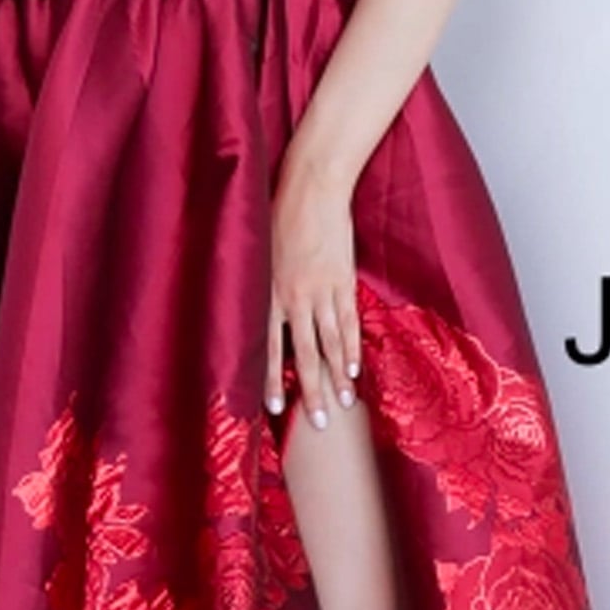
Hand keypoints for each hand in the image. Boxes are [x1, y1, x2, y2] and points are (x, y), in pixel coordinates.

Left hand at [264, 155, 360, 425]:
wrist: (312, 186)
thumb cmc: (280, 215)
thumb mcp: (259, 253)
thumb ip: (260, 286)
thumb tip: (253, 314)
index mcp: (269, 293)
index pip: (270, 347)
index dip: (273, 379)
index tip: (275, 409)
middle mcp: (295, 297)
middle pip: (305, 354)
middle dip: (311, 391)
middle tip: (318, 423)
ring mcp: (322, 291)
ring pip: (331, 343)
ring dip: (337, 377)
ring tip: (342, 404)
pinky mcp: (343, 280)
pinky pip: (349, 321)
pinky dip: (353, 348)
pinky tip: (355, 370)